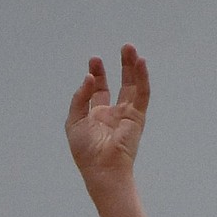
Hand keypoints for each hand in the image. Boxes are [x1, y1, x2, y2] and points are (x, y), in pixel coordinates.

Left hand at [66, 46, 148, 183]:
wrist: (101, 168)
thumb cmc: (86, 151)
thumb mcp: (74, 121)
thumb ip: (80, 98)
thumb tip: (89, 78)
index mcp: (97, 115)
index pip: (100, 90)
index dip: (98, 74)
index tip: (94, 60)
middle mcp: (113, 113)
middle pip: (121, 84)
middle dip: (121, 66)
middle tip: (123, 48)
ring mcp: (127, 115)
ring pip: (133, 86)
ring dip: (133, 68)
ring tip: (130, 49)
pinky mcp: (137, 117)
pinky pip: (142, 94)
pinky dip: (142, 78)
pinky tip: (140, 63)